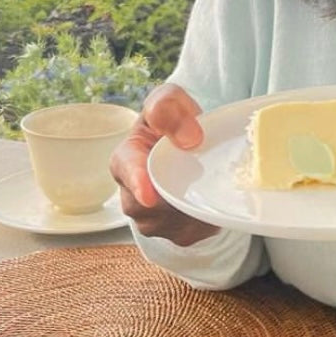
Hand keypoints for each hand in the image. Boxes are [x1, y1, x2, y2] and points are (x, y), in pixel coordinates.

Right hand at [110, 82, 220, 245]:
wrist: (189, 147)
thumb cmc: (173, 122)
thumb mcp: (169, 101)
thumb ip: (169, 107)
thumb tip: (190, 138)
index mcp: (124, 160)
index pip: (127, 171)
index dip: (137, 183)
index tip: (150, 196)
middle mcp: (132, 198)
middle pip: (155, 205)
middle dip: (180, 190)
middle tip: (205, 168)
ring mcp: (153, 222)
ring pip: (180, 219)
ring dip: (197, 201)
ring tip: (206, 178)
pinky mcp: (179, 235)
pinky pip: (198, 230)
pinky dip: (209, 214)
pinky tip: (211, 196)